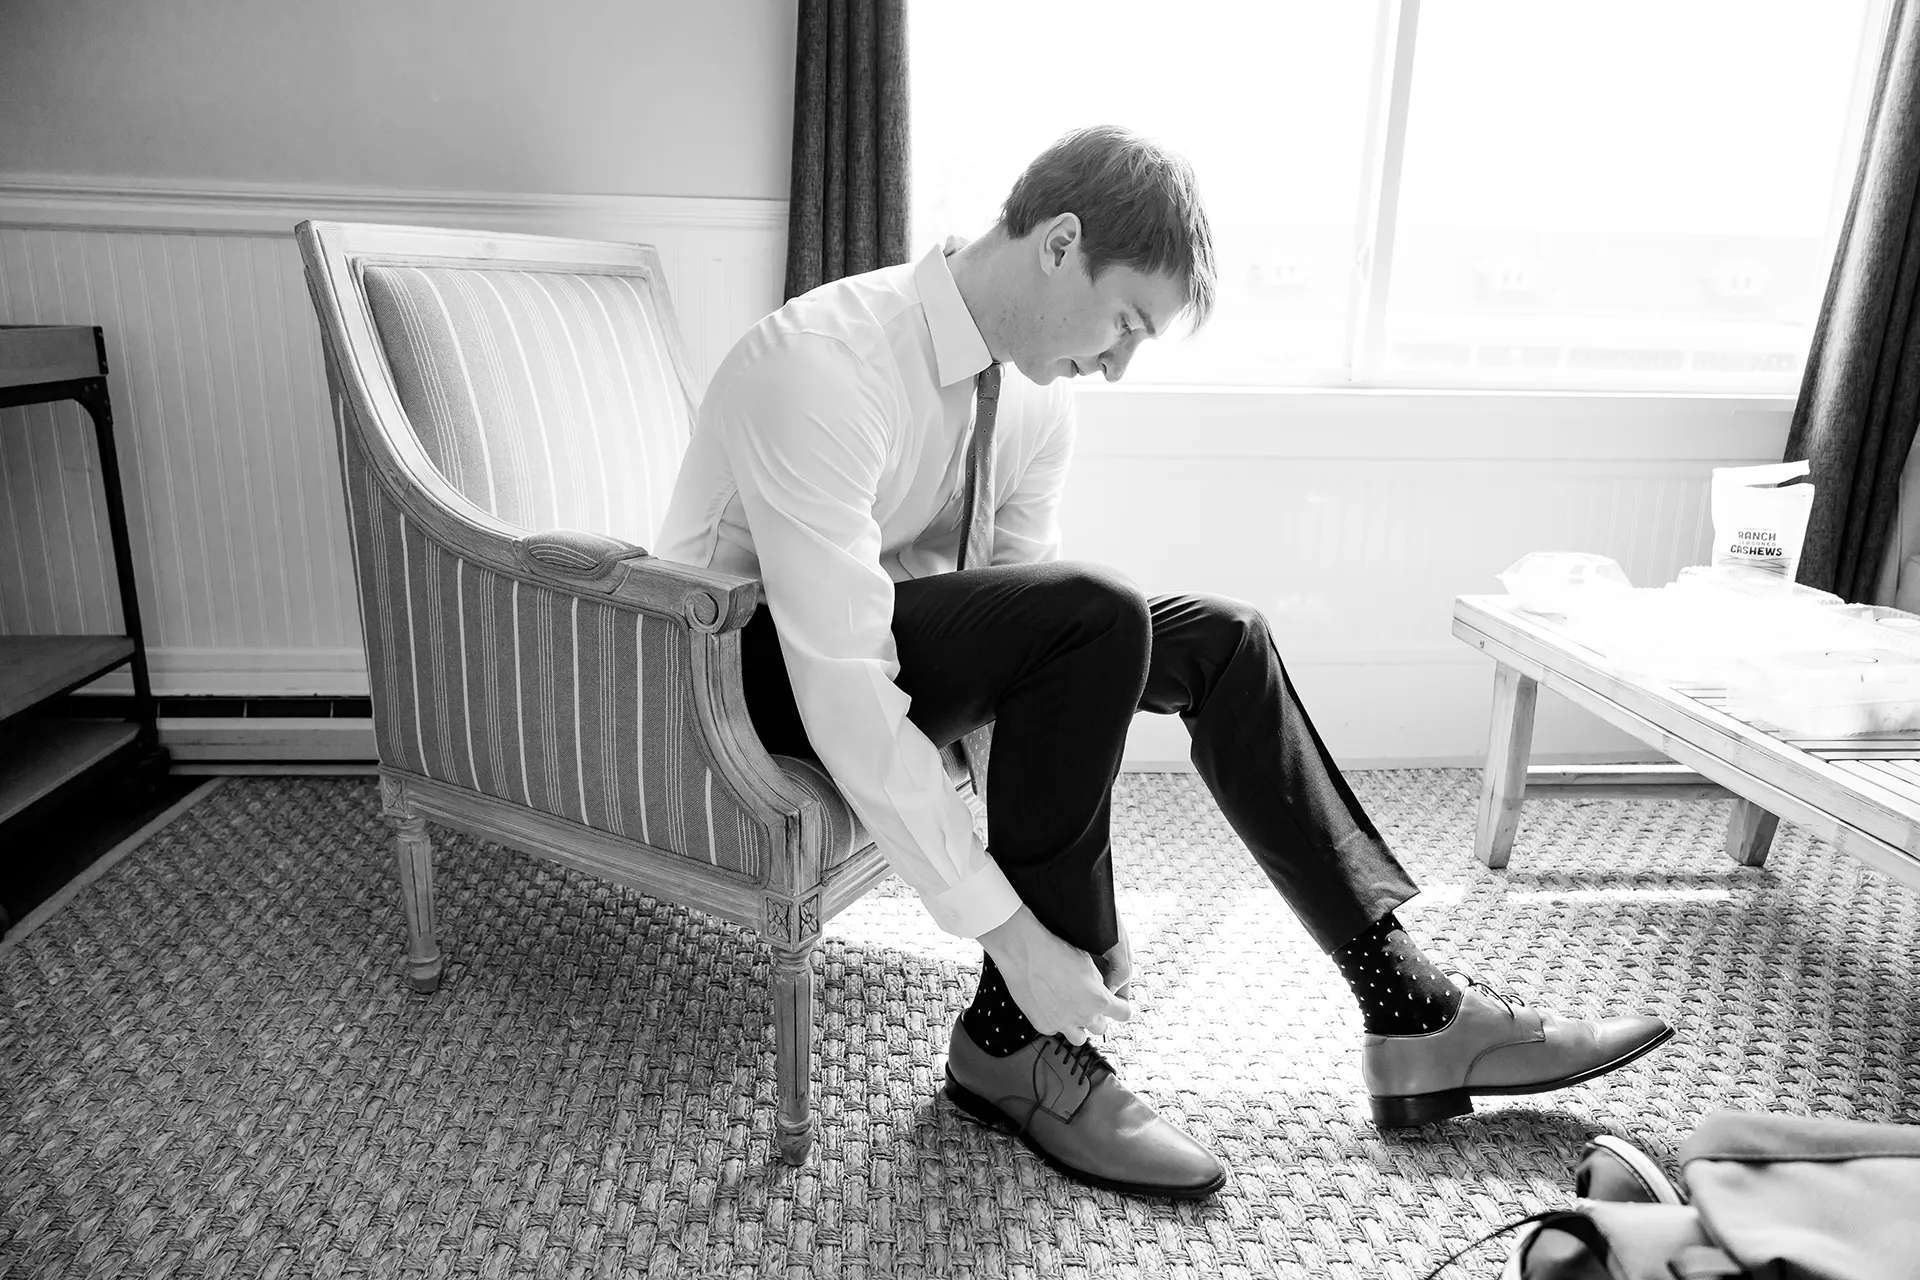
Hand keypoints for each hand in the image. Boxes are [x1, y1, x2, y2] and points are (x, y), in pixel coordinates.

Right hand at [978, 906, 1131, 1044]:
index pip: (1124, 1014)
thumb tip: (1102, 991)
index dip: (1120, 1007)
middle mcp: (1083, 1016)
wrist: (1024, 952)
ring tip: (1070, 1011)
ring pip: (1080, 1038)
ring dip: (1078, 1027)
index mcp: (1099, 999)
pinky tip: (1050, 1006)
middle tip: (1087, 1004)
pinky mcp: (1044, 1026)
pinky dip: (1055, 1022)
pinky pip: (1056, 1031)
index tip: (1117, 1005)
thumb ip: (1099, 984)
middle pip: (1102, 1028)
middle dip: (1097, 1016)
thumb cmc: (1054, 952)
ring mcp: (1063, 1024)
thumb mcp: (1088, 963)